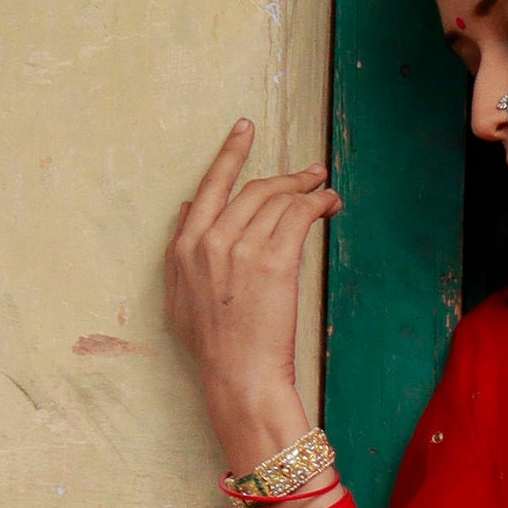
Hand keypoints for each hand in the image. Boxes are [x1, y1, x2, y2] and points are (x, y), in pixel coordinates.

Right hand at [163, 121, 340, 473]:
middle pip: (252, 188)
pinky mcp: (274, 261)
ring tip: (324, 190)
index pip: (211, 186)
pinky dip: (317, 203)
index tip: (245, 130)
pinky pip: (298, 215)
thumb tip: (189, 210)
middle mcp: (210, 240)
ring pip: (277, 199)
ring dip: (306, 189)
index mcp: (185, 247)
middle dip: (285, 176)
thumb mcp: (179, 297)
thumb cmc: (212, 348)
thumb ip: (182, 251)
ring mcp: (241, 248)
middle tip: (310, 172)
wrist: (237, 377)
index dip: (230, 153)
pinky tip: (329, 204)